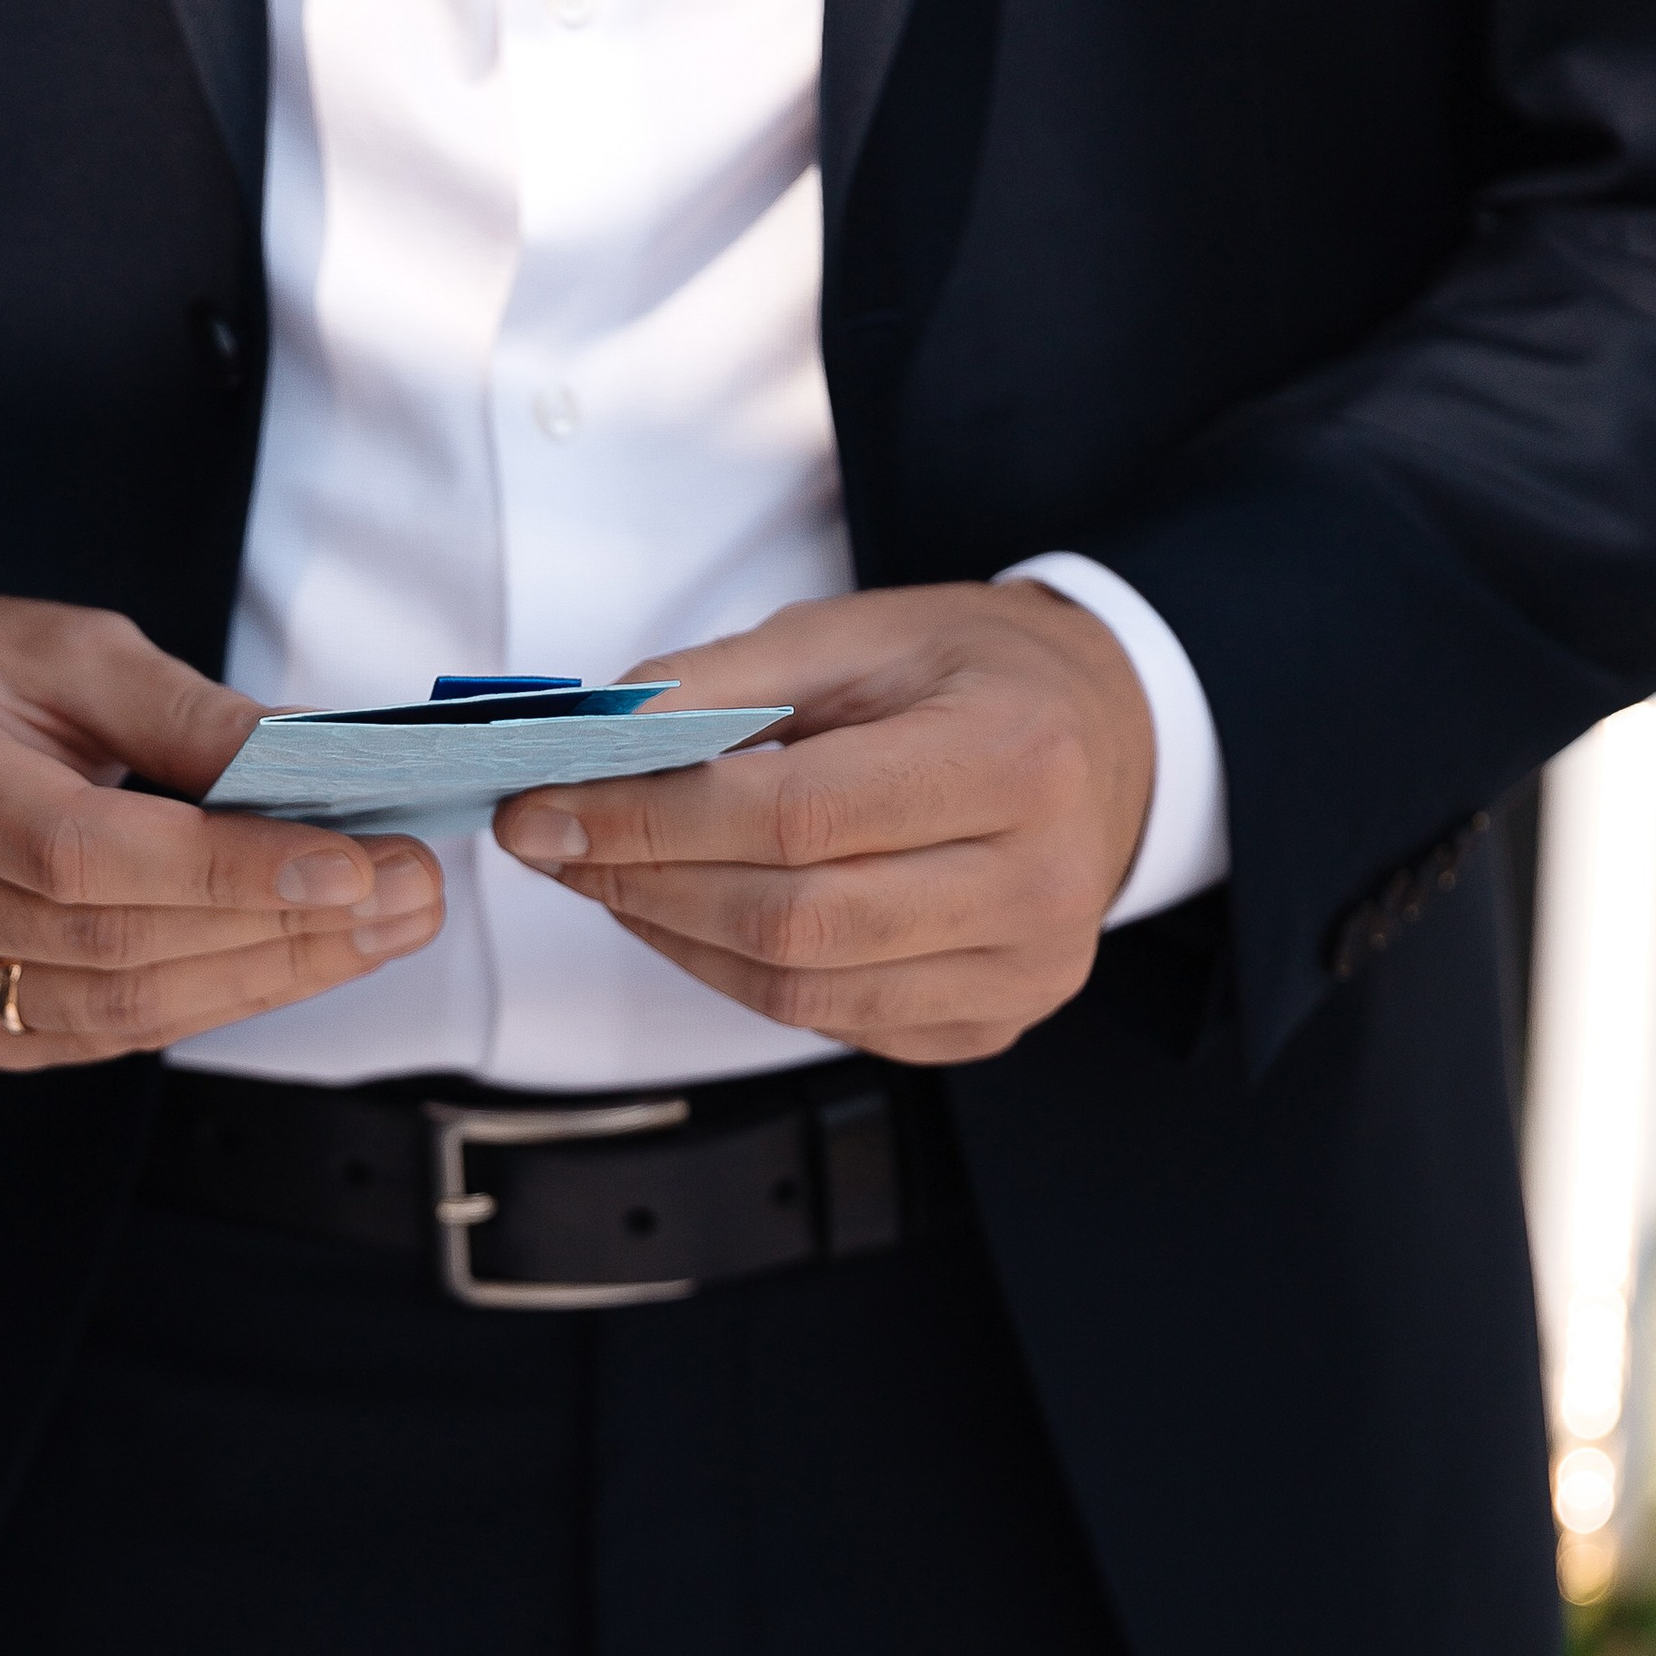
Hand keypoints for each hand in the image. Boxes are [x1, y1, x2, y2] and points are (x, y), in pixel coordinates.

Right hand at [0, 592, 442, 1067]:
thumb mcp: (70, 649)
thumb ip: (193, 715)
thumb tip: (327, 770)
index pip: (79, 852)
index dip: (225, 871)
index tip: (353, 863)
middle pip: (112, 942)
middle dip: (283, 927)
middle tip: (408, 892)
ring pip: (118, 1007)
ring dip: (269, 975)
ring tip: (381, 929)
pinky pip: (100, 1035)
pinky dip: (209, 999)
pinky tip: (292, 960)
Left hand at [493, 584, 1152, 1063]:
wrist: (1112, 740)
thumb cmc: (984, 677)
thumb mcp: (868, 632)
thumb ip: (727, 679)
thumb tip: (595, 735)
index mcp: (1018, 759)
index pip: (796, 817)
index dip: (651, 820)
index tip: (543, 806)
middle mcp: (1039, 884)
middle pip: (792, 921)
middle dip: (644, 883)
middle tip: (555, 844)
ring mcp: (1022, 972)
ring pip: (799, 991)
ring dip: (675, 937)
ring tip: (612, 874)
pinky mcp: (990, 1024)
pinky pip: (831, 1023)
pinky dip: (738, 974)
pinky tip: (694, 914)